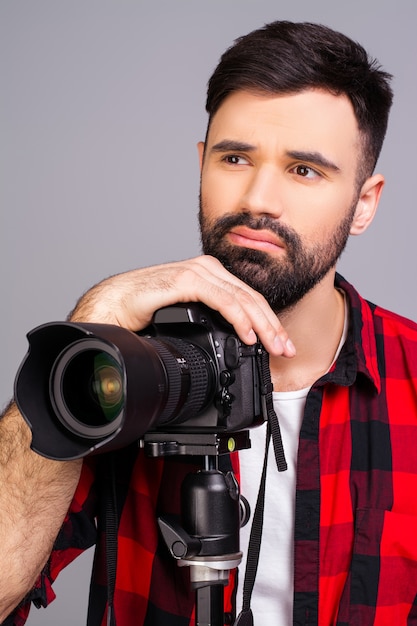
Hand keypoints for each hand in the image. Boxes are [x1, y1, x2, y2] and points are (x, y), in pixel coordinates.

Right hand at [69, 255, 294, 357]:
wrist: (114, 305)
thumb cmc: (145, 311)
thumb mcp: (187, 317)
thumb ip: (210, 321)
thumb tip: (234, 342)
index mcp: (210, 275)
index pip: (248, 298)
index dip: (268, 322)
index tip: (280, 344)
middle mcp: (207, 269)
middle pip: (251, 298)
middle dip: (273, 326)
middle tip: (286, 349)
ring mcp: (198, 272)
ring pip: (242, 299)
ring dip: (263, 325)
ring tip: (274, 347)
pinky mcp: (186, 279)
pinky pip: (223, 299)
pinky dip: (239, 319)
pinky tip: (249, 335)